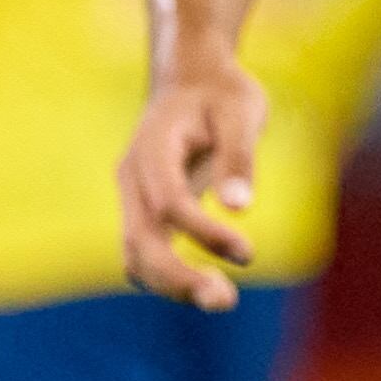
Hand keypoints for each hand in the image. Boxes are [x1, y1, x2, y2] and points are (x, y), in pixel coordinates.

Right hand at [118, 53, 266, 311]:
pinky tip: (206, 286)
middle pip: (140, 240)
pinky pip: (144, 252)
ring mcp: (132, 196)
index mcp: (152, 148)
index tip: (247, 253)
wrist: (192, 79)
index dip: (203, 232)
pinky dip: (167, 275)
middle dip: (177, 277)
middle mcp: (132, 177)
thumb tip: (241, 208)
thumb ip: (239, 157)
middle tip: (225, 301)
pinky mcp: (144, 210)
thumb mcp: (242, 111)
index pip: (168, 203)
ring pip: (135, 254)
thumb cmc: (222, 92)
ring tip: (222, 300)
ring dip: (171, 284)